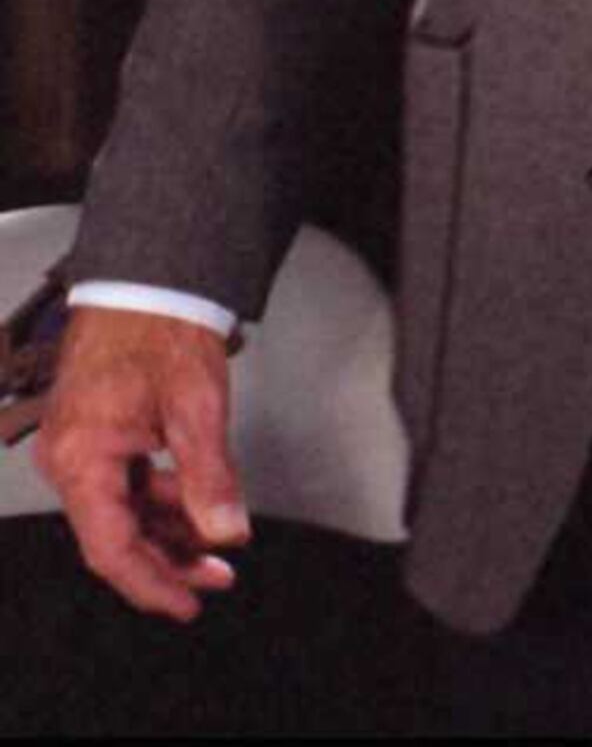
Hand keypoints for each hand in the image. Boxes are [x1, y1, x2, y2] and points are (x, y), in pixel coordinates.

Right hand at [39, 309, 244, 620]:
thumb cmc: (160, 331)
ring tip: (219, 549)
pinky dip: (163, 502)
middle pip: (116, 535)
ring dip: (170, 533)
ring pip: (123, 513)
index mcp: (82, 457)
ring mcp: (81, 449)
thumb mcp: (196, 407)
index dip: (150, 582)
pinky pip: (126, 487)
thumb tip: (225, 532)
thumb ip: (210, 476)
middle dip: (168, 561)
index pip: (110, 546)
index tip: (187, 603)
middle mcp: (71, 459)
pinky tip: (200, 511)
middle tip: (218, 579)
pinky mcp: (97, 438)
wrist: (146, 283)